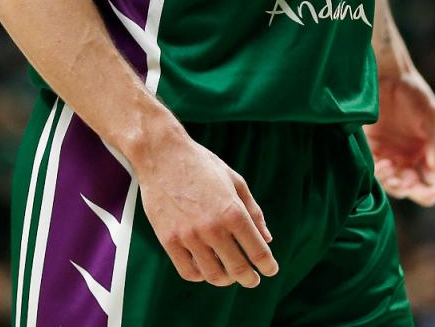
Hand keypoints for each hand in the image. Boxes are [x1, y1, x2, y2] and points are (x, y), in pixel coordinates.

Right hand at [134, 124, 278, 287]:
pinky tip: (206, 269)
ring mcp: (189, 236)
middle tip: (253, 279)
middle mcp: (213, 227)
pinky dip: (201, 276)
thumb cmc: (202, 165)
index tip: (271, 270)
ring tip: (230, 275)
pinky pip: (189, 272)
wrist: (163, 155)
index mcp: (233, 211)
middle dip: (249, 278)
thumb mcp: (235, 180)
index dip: (267, 265)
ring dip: (226, 280)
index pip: (257, 251)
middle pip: (237, 268)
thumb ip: (253, 211)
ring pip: (213, 275)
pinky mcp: (169, 240)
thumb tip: (267, 239)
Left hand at [364, 68, 434, 206]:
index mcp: (427, 155)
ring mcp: (391, 156)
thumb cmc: (415, 93)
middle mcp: (409, 160)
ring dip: (397, 185)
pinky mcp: (373, 150)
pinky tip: (385, 164)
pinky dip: (381, 174)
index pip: (434, 183)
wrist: (390, 76)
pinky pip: (377, 172)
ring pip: (395, 185)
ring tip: (396, 172)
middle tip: (415, 183)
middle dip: (417, 192)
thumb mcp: (432, 115)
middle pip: (415, 189)